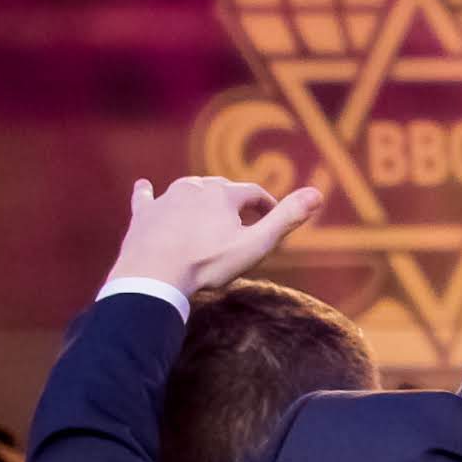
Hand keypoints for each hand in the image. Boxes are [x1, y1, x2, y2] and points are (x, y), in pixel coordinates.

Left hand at [109, 173, 325, 299]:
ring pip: (188, 190)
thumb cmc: (209, 262)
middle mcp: (194, 187)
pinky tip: (145, 187)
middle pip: (221, 188)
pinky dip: (149, 193)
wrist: (156, 273)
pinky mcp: (144, 213)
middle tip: (244, 221)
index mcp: (223, 194)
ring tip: (208, 212)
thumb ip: (286, 219)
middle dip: (235, 201)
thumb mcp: (256, 244)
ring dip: (201, 197)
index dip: (267, 206)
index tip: (274, 220)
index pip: (253, 193)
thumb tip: (317, 193)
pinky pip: (146, 197)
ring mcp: (166, 198)